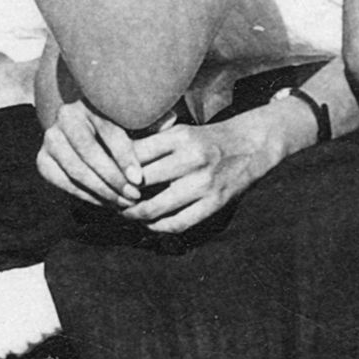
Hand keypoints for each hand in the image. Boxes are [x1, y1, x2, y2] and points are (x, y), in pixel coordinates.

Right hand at [37, 97, 144, 208]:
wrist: (87, 130)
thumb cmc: (121, 124)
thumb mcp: (136, 119)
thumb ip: (153, 120)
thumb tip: (170, 122)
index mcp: (92, 101)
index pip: (109, 131)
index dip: (125, 156)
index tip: (138, 179)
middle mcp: (67, 116)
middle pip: (90, 153)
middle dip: (114, 178)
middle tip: (133, 196)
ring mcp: (51, 138)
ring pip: (76, 170)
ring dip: (102, 191)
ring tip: (124, 202)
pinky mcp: (43, 160)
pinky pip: (63, 183)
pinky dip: (86, 196)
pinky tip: (107, 202)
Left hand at [123, 105, 310, 233]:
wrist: (253, 144)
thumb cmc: (209, 138)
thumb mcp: (183, 131)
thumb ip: (153, 143)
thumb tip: (114, 160)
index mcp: (181, 136)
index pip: (134, 154)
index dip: (114, 168)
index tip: (104, 174)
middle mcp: (192, 158)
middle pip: (140, 182)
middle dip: (119, 194)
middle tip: (109, 198)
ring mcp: (203, 183)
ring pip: (154, 208)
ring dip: (133, 214)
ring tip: (125, 213)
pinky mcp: (214, 203)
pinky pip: (176, 223)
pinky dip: (157, 227)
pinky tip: (150, 224)